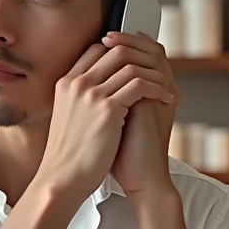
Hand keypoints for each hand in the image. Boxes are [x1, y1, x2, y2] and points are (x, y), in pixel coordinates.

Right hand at [33, 42, 175, 208]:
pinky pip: (139, 85)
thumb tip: (107, 91)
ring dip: (154, 75)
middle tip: (157, 72)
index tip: (137, 64)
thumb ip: (82, 98)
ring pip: (131, 66)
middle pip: (115, 51)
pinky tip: (164, 98)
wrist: (63, 179)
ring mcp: (91, 95)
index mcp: (66, 84)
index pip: (96, 50)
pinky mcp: (107, 110)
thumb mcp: (70, 117)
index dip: (121, 53)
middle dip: (141, 60)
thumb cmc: (70, 155)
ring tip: (165, 88)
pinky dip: (156, 88)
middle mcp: (77, 84)